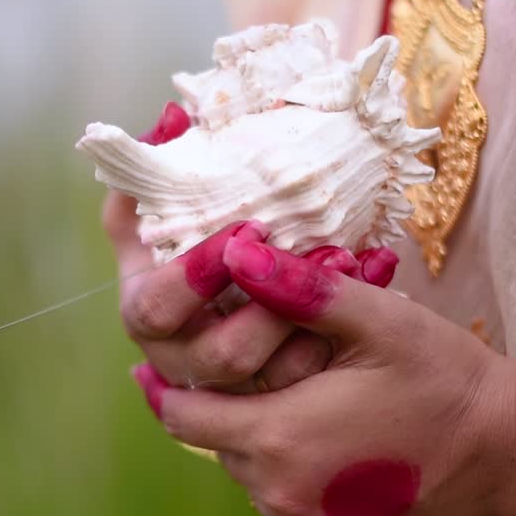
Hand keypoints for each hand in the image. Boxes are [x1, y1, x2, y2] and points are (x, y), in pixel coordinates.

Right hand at [105, 104, 397, 392]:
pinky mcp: (273, 397)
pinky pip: (309, 383)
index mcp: (144, 308)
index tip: (248, 229)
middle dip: (270, 310)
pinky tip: (371, 281)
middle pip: (217, 357)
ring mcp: (227, 384)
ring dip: (315, 321)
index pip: (153, 309)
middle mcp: (177, 356)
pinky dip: (342, 332)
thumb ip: (162, 161)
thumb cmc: (199, 228)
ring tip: (351, 264)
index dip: (195, 277)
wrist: (245, 267)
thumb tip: (171, 118)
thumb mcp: (175, 199)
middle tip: (314, 258)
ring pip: (271, 377)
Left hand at [131, 235, 515, 515]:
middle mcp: (279, 497)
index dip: (165, 386)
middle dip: (230, 408)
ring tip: (308, 409)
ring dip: (265, 446)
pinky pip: (286, 512)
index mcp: (278, 437)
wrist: (513, 457)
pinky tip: (335, 452)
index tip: (155, 365)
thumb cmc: (446, 379)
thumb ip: (301, 288)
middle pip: (219, 444)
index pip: (181, 413)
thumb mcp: (379, 319)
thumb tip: (236, 252)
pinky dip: (295, 482)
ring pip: (253, 480)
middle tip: (261, 375)